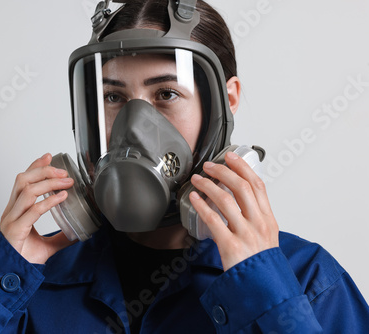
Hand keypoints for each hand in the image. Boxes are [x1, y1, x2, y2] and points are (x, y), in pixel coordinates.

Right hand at [0, 153, 75, 263]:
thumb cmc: (21, 259)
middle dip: (44, 171)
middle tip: (63, 171)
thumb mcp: (46, 246)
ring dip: (48, 183)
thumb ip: (59, 238)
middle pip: (23, 180)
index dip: (34, 167)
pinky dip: (49, 201)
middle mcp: (11, 212)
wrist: (9, 276)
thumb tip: (76, 234)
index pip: (23, 181)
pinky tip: (61, 198)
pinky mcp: (16, 230)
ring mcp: (12, 219)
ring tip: (66, 182)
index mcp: (15, 211)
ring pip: (27, 190)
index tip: (48, 157)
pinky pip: (33, 210)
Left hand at [189, 151, 278, 270]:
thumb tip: (241, 201)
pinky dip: (201, 205)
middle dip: (223, 171)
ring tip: (197, 179)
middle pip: (241, 187)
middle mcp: (258, 223)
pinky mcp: (230, 245)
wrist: (264, 289)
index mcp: (268, 219)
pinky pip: (213, 219)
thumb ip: (256, 218)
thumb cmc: (262, 264)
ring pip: (225, 200)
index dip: (243, 167)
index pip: (257, 185)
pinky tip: (193, 198)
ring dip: (208, 185)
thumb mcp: (267, 237)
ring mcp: (245, 234)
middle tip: (209, 165)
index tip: (231, 156)